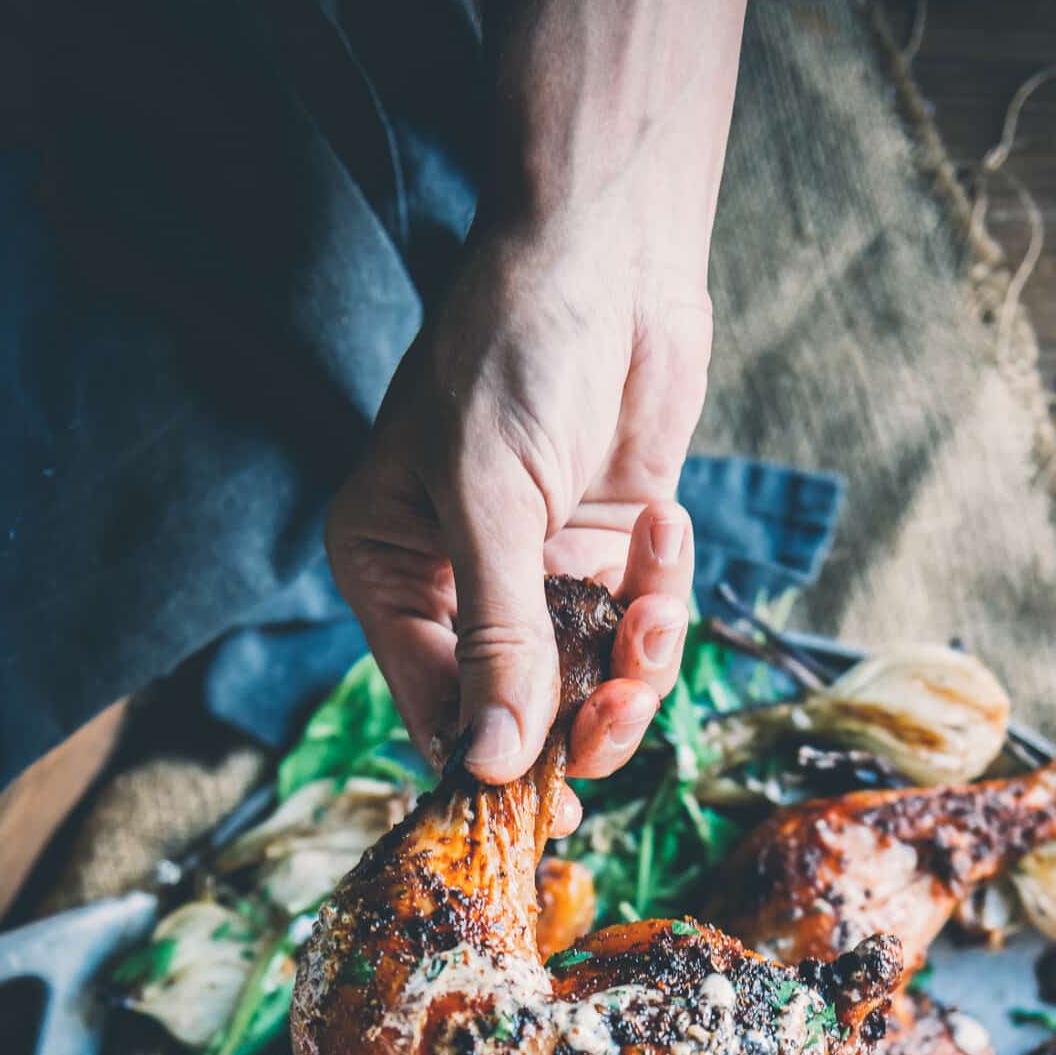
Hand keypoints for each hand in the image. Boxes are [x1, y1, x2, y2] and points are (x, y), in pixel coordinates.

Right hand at [326, 219, 711, 835]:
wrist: (607, 257)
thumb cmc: (513, 354)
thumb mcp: (491, 502)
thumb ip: (499, 638)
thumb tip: (491, 763)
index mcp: (391, 573)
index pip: (433, 705)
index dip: (487, 757)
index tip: (540, 797)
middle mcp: (460, 587)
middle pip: (519, 711)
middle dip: (579, 716)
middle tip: (619, 711)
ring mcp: (539, 575)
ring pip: (591, 682)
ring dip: (634, 660)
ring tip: (653, 609)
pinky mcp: (608, 557)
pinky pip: (640, 626)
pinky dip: (662, 594)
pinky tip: (665, 526)